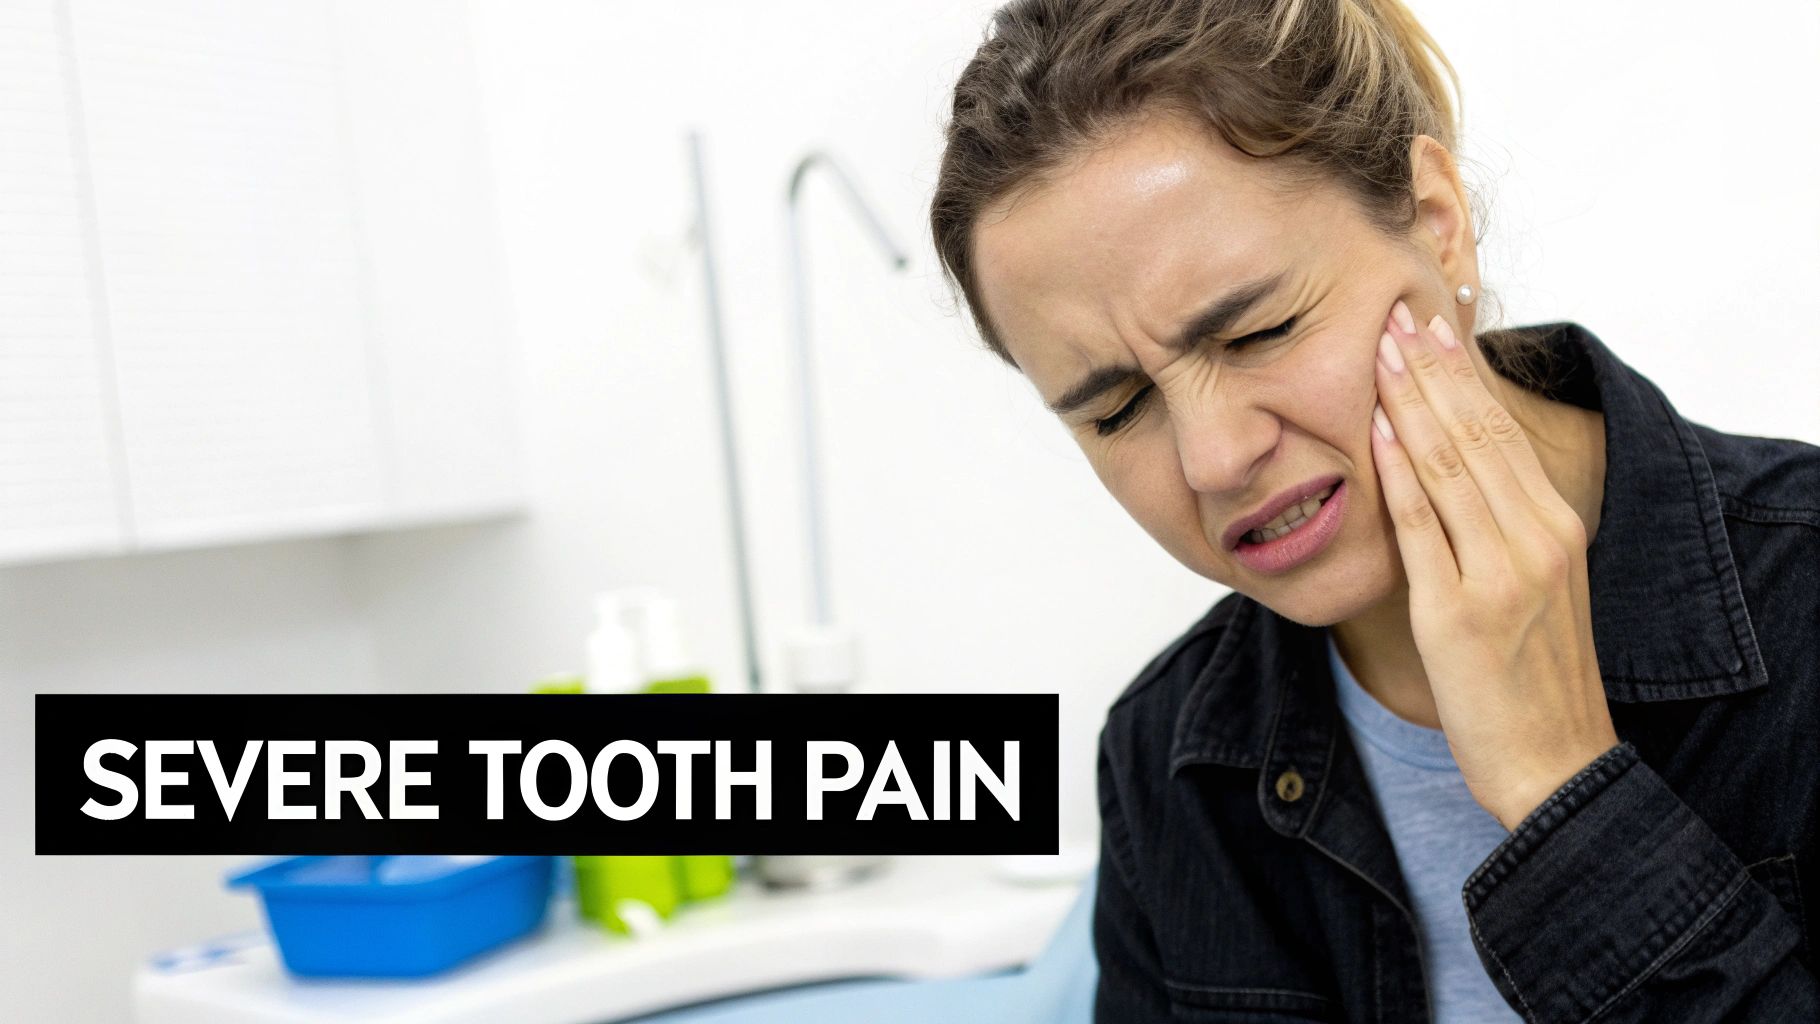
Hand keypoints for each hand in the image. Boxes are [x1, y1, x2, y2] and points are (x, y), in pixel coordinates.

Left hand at [1370, 300, 1619, 829]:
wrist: (1556, 763)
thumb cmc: (1533, 676)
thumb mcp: (1532, 586)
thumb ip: (1497, 528)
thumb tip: (1446, 470)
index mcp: (1556, 527)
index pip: (1502, 431)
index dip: (1462, 374)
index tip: (1431, 325)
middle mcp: (1536, 538)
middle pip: (1477, 433)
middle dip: (1433, 368)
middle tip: (1395, 313)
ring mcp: (1500, 573)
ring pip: (1450, 466)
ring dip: (1412, 401)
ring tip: (1378, 348)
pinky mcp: (1459, 612)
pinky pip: (1424, 528)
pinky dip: (1400, 474)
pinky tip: (1377, 431)